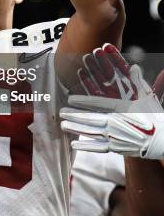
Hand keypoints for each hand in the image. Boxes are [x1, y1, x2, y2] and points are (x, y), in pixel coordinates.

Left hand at [59, 44, 163, 158]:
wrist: (163, 139)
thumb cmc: (155, 117)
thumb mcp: (147, 97)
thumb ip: (137, 81)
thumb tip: (134, 66)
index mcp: (121, 110)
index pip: (97, 104)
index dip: (82, 101)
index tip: (69, 99)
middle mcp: (115, 124)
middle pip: (90, 119)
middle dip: (73, 115)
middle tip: (61, 112)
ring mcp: (115, 137)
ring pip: (91, 132)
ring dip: (76, 128)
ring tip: (63, 125)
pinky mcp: (117, 148)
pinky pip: (98, 148)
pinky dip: (86, 146)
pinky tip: (74, 144)